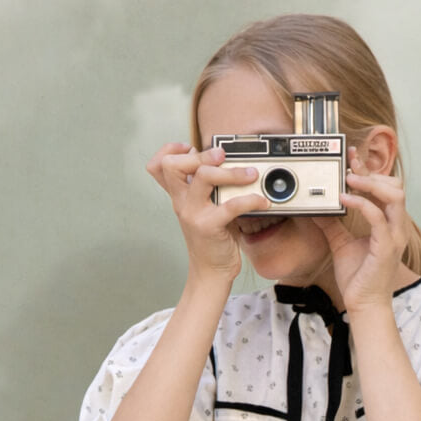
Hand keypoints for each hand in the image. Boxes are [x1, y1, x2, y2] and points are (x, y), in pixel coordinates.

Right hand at [146, 141, 268, 285]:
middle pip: (174, 166)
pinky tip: (262, 202)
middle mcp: (182, 203)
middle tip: (222, 155)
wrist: (211, 272)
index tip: (189, 148)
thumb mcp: (204, 210)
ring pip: (204, 177)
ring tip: (250, 174)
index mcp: (179, 197)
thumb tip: (227, 164)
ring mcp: (193, 214)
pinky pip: (231, 205)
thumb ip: (209, 189)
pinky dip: (251, 200)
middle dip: (200, 154)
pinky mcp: (210, 227)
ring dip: (231, 172)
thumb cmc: (212, 239)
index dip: (169, 150)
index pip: (159, 166)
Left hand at [313, 147, 408, 314]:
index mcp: (388, 224)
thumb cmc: (358, 278)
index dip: (370, 171)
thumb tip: (317, 209)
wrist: (363, 304)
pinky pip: (378, 217)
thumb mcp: (340, 244)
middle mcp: (395, 227)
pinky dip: (361, 203)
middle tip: (350, 166)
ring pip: (394, 195)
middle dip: (372, 172)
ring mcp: (394, 236)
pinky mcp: (387, 247)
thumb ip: (332, 225)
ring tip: (349, 179)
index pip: (385, 188)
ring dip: (370, 183)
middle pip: (395, 186)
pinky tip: (344, 199)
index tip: (352, 159)